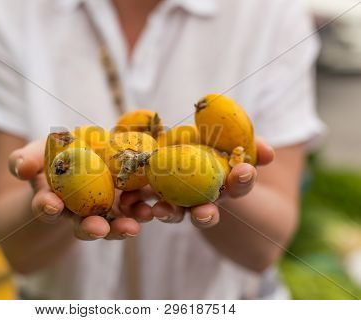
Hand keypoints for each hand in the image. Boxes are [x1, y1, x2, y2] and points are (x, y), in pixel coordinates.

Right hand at [8, 139, 141, 239]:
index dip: (47, 208)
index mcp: (52, 202)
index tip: (51, 206)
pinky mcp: (125, 205)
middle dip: (90, 228)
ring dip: (121, 226)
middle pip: (83, 226)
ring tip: (133, 226)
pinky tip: (151, 209)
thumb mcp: (35, 154)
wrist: (80, 159)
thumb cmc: (52, 158)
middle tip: (98, 228)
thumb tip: (20, 167)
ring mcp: (102, 212)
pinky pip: (133, 211)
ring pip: (111, 224)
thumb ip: (24, 160)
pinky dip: (141, 211)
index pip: (46, 207)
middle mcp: (77, 214)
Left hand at [119, 137, 274, 228]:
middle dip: (206, 214)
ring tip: (159, 211)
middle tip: (203, 213)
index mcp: (224, 185)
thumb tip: (268, 152)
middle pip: (206, 212)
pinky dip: (137, 204)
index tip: (244, 171)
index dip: (243, 180)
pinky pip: (144, 204)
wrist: (181, 155)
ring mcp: (177, 203)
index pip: (239, 186)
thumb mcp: (230, 142)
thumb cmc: (212, 147)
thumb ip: (249, 145)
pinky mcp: (152, 198)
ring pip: (175, 213)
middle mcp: (202, 200)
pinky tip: (128, 202)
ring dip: (168, 214)